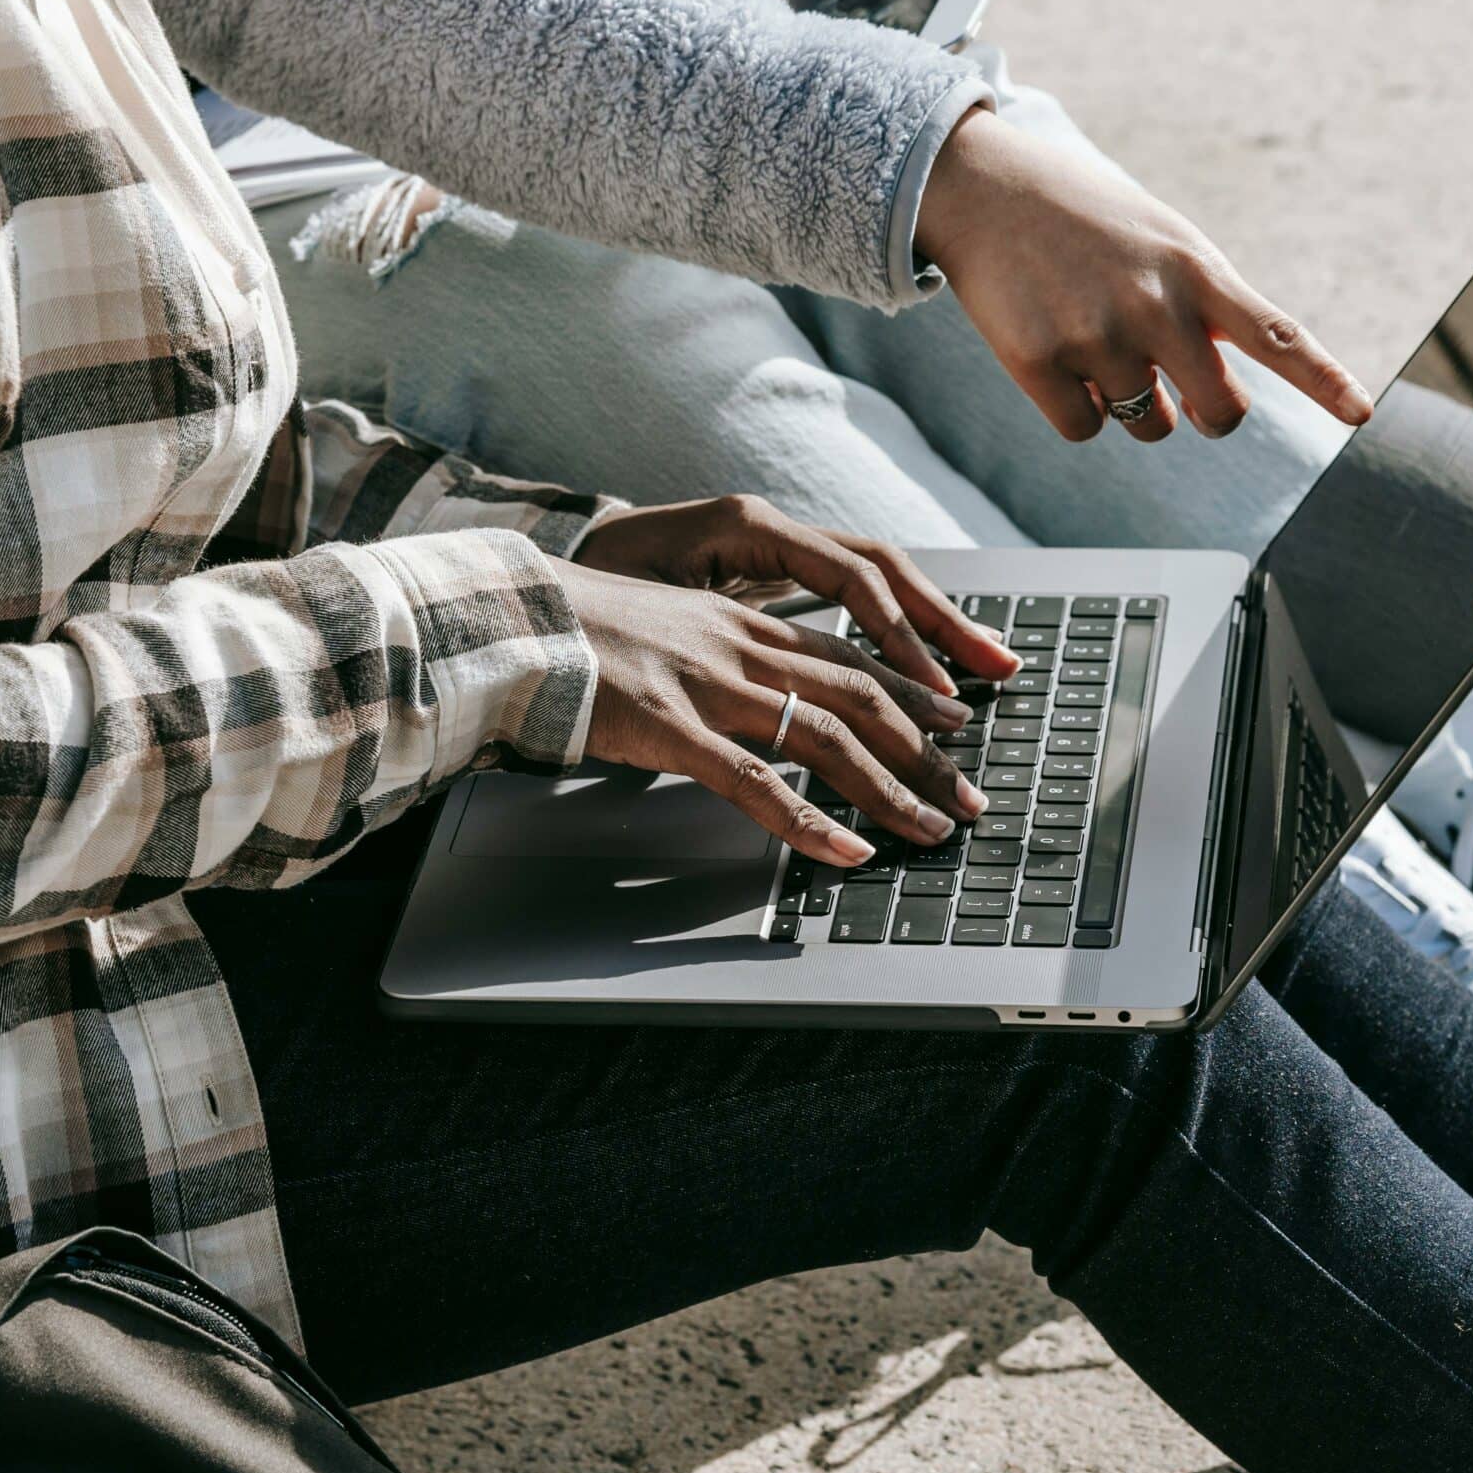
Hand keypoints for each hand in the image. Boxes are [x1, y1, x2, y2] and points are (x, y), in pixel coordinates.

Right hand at [562, 497, 1020, 864]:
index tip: (957, 721)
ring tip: (933, 831)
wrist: (503, 622)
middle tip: (969, 796)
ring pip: (829, 738)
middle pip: (861, 696)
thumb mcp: (663, 633)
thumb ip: (713, 660)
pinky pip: (758, 783)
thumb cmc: (573, 636)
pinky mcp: (671, 727)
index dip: (912, 688)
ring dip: (892, 790)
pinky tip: (848, 851)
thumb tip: (749, 703)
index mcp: (739, 620)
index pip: (850, 654)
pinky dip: (811, 821)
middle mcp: (738, 645)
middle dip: (927, 751)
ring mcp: (708, 685)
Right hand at [915, 107, 1373, 442]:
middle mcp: (1155, 306)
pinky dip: (1075, 406)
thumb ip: (1203, 307)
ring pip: (1146, 424)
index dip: (1323, 379)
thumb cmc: (1085, 219)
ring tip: (1091, 333)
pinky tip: (1053, 349)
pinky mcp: (1038, 362)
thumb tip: (1212, 402)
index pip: (1276, 334)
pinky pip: (1083, 429)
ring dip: (1129, 401)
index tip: (1362, 415)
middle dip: (1206, 413)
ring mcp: (1097, 336)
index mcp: (1196, 269)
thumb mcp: (1161, 240)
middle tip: (1180, 391)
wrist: (985, 187)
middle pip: (1219, 412)